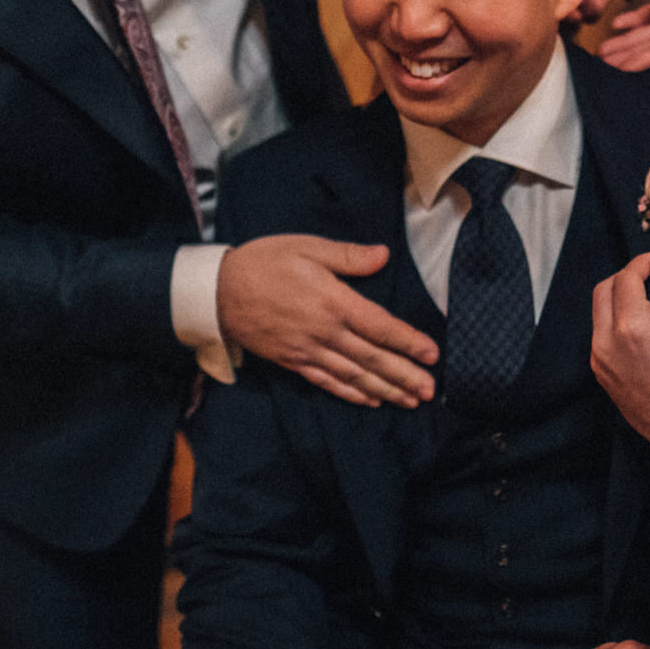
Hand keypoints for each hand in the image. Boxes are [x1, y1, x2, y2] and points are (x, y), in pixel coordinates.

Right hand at [217, 236, 438, 407]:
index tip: (432, 354)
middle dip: (404, 376)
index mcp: (333, 302)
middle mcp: (324, 332)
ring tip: (411, 401)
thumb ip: (348, 256)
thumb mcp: (306, 247)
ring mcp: (308, 350)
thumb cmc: (264, 263)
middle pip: (371, 359)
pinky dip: (350, 393)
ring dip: (385, 390)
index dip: (407, 341)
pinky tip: (370, 401)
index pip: (380, 326)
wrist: (217, 292)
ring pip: (353, 376)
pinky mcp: (293, 361)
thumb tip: (383, 255)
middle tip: (430, 391)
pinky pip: (327, 382)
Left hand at [590, 253, 649, 469]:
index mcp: (631, 326)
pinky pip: (601, 336)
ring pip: (599, 314)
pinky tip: (640, 326)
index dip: (641, 263)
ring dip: (617, 299)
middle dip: (624, 277)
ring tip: (647, 300)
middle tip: (648, 275)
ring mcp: (600, 360)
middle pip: (603, 291)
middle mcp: (606, 341)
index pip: (625, 279)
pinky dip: (615, 321)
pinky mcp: (602, 375)